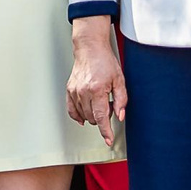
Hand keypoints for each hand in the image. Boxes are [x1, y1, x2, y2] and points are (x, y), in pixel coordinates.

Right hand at [66, 17, 127, 141]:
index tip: (108, 140)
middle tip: (109, 105)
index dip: (106, 131)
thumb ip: (121, 100)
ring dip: (93, 115)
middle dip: (103, 117)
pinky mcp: (69, 90)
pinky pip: (72, 110)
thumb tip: (120, 116)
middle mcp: (83, 92)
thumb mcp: (120, 80)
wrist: (90, 49)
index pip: (101, 117)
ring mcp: (74, 91)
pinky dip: (78, 116)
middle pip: (93, 117)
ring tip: (99, 103)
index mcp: (97, 89)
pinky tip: (84, 117)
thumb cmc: (105, 62)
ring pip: (83, 115)